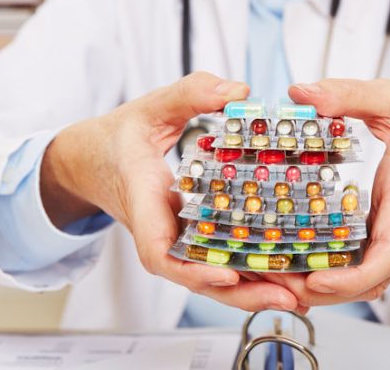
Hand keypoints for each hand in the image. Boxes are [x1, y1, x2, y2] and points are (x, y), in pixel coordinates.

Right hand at [40, 71, 301, 312]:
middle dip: (242, 293)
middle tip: (289, 296)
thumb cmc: (117, 138)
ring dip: (253, 290)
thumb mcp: (150, 107)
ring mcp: (176, 239)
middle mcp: (161, 231)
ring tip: (299, 295)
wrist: (90, 161)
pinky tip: (286, 278)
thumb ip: (190, 93)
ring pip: (212, 277)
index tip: (229, 272)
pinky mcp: (189, 238)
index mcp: (144, 202)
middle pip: (197, 278)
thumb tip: (239, 92)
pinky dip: (249, 273)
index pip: (158, 250)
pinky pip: (218, 262)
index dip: (192, 269)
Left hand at [266, 79, 389, 306]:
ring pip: (367, 279)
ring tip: (280, 277)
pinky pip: (363, 264)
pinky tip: (299, 265)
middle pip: (373, 279)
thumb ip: (347, 94)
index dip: (357, 275)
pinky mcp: (385, 231)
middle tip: (279, 281)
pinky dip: (334, 275)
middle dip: (328, 291)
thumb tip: (300, 93)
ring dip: (327, 289)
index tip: (319, 279)